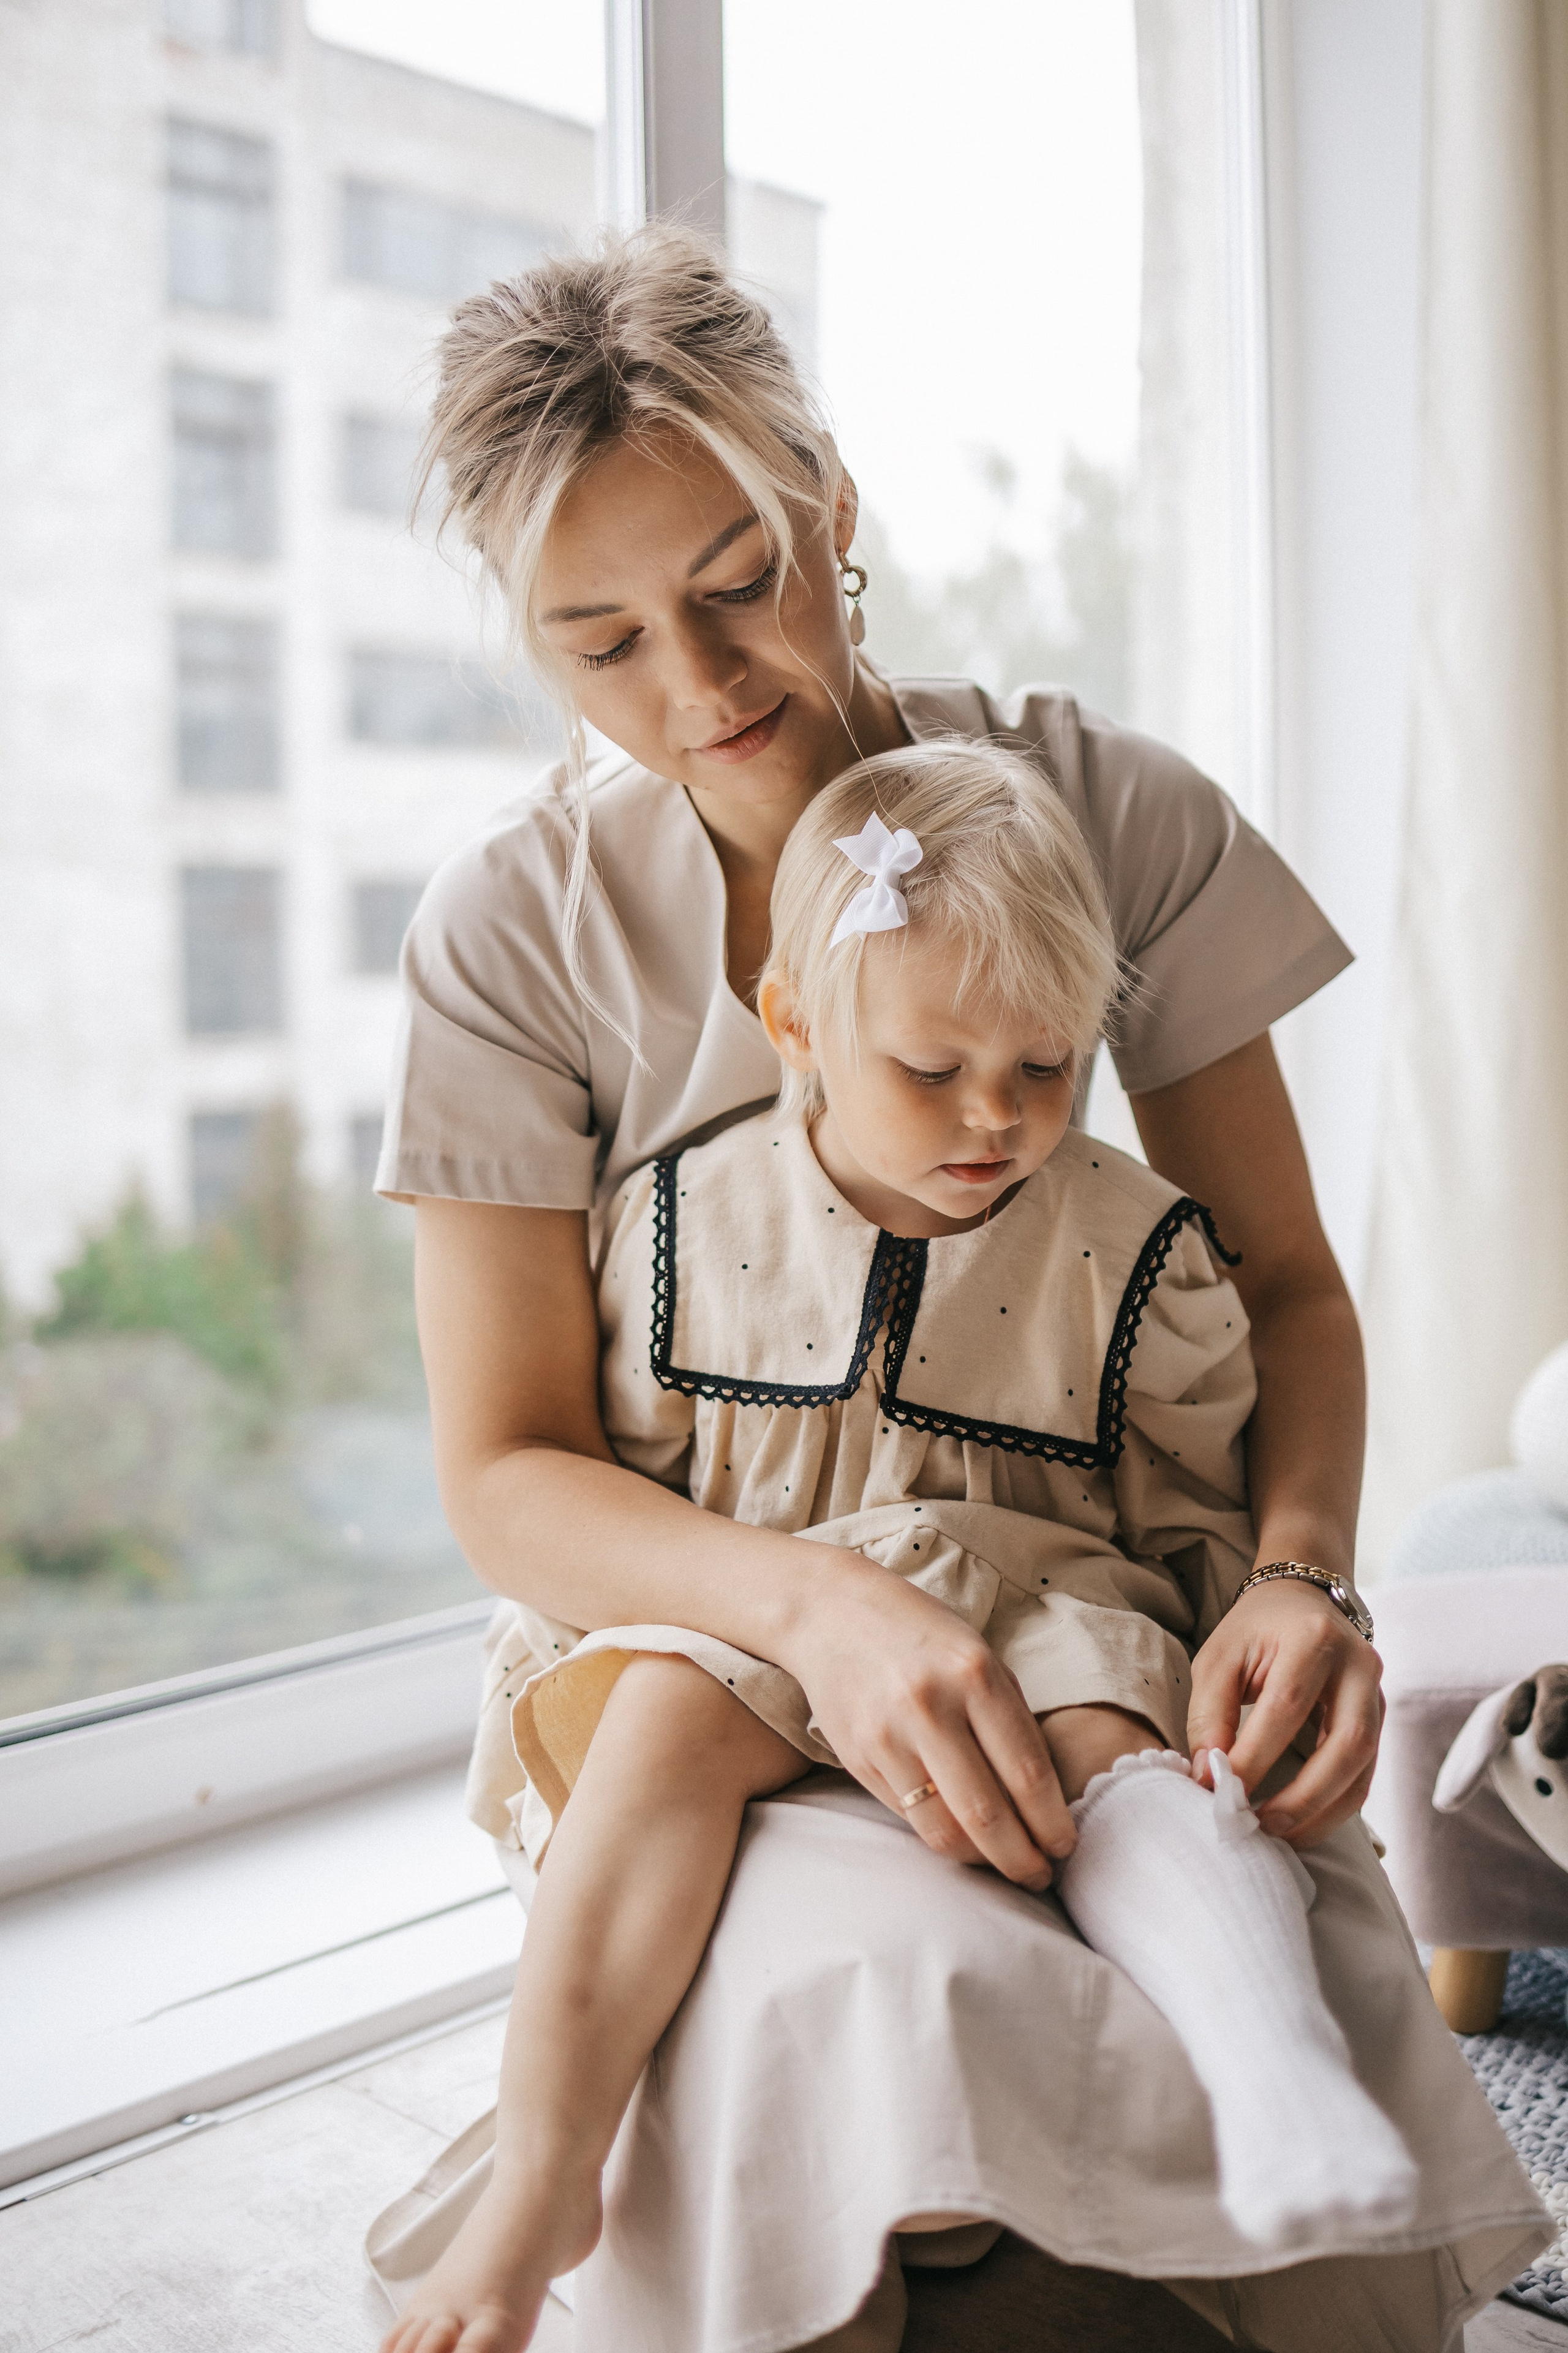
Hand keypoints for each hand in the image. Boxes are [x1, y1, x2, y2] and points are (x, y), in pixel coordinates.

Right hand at [781, 1553, 1073, 1891]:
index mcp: (975, 1676)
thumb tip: (1044, 1799)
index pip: (1027, 1774)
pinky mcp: (859, 1758)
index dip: (1052, 1823)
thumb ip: (1010, 1721)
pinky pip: (909, 1817)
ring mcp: (888, 1736)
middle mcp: (930, 1707)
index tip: (1066, 1847)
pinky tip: (962, 1838)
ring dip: (981, 1860)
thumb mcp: (980, 1658)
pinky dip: (942, 1836)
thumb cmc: (922, 1635)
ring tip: (1003, 1864)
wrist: (832, 1613)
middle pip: (987, 1815)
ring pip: (943, 1829)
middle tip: (1040, 1875)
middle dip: (1022, 1860)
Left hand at [1187, 1579, 1383, 1844]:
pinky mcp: (1380, 1721)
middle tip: (1260, 1825)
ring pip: (1364, 1767)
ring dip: (1323, 1811)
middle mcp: (1359, 1666)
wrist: (1304, 1602)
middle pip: (1347, 1743)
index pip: (1287, 1707)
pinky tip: (1301, 1824)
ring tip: (1278, 1835)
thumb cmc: (1256, 1631)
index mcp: (1314, 1639)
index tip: (1220, 1790)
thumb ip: (1210, 1713)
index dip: (1255, 1756)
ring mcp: (1377, 1695)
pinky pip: (1366, 1775)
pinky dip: (1335, 1807)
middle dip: (1304, 1796)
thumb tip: (1209, 1776)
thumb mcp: (1219, 1657)